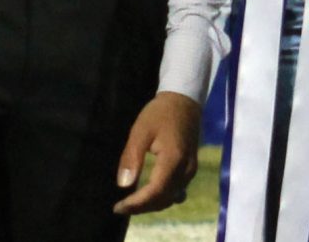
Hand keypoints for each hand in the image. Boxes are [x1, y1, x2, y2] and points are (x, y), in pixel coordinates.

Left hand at [113, 91, 200, 214]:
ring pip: (171, 198)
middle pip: (164, 199)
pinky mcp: (191, 168)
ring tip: (132, 203)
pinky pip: (177, 191)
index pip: (155, 191)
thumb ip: (132, 157)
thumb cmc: (160, 113)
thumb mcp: (141, 130)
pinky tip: (151, 196)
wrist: (183, 100)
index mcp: (173, 159)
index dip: (137, 204)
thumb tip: (123, 185)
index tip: (117, 207)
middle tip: (121, 207)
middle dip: (142, 207)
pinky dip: (163, 198)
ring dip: (152, 204)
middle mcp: (185, 169)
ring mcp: (191, 169)